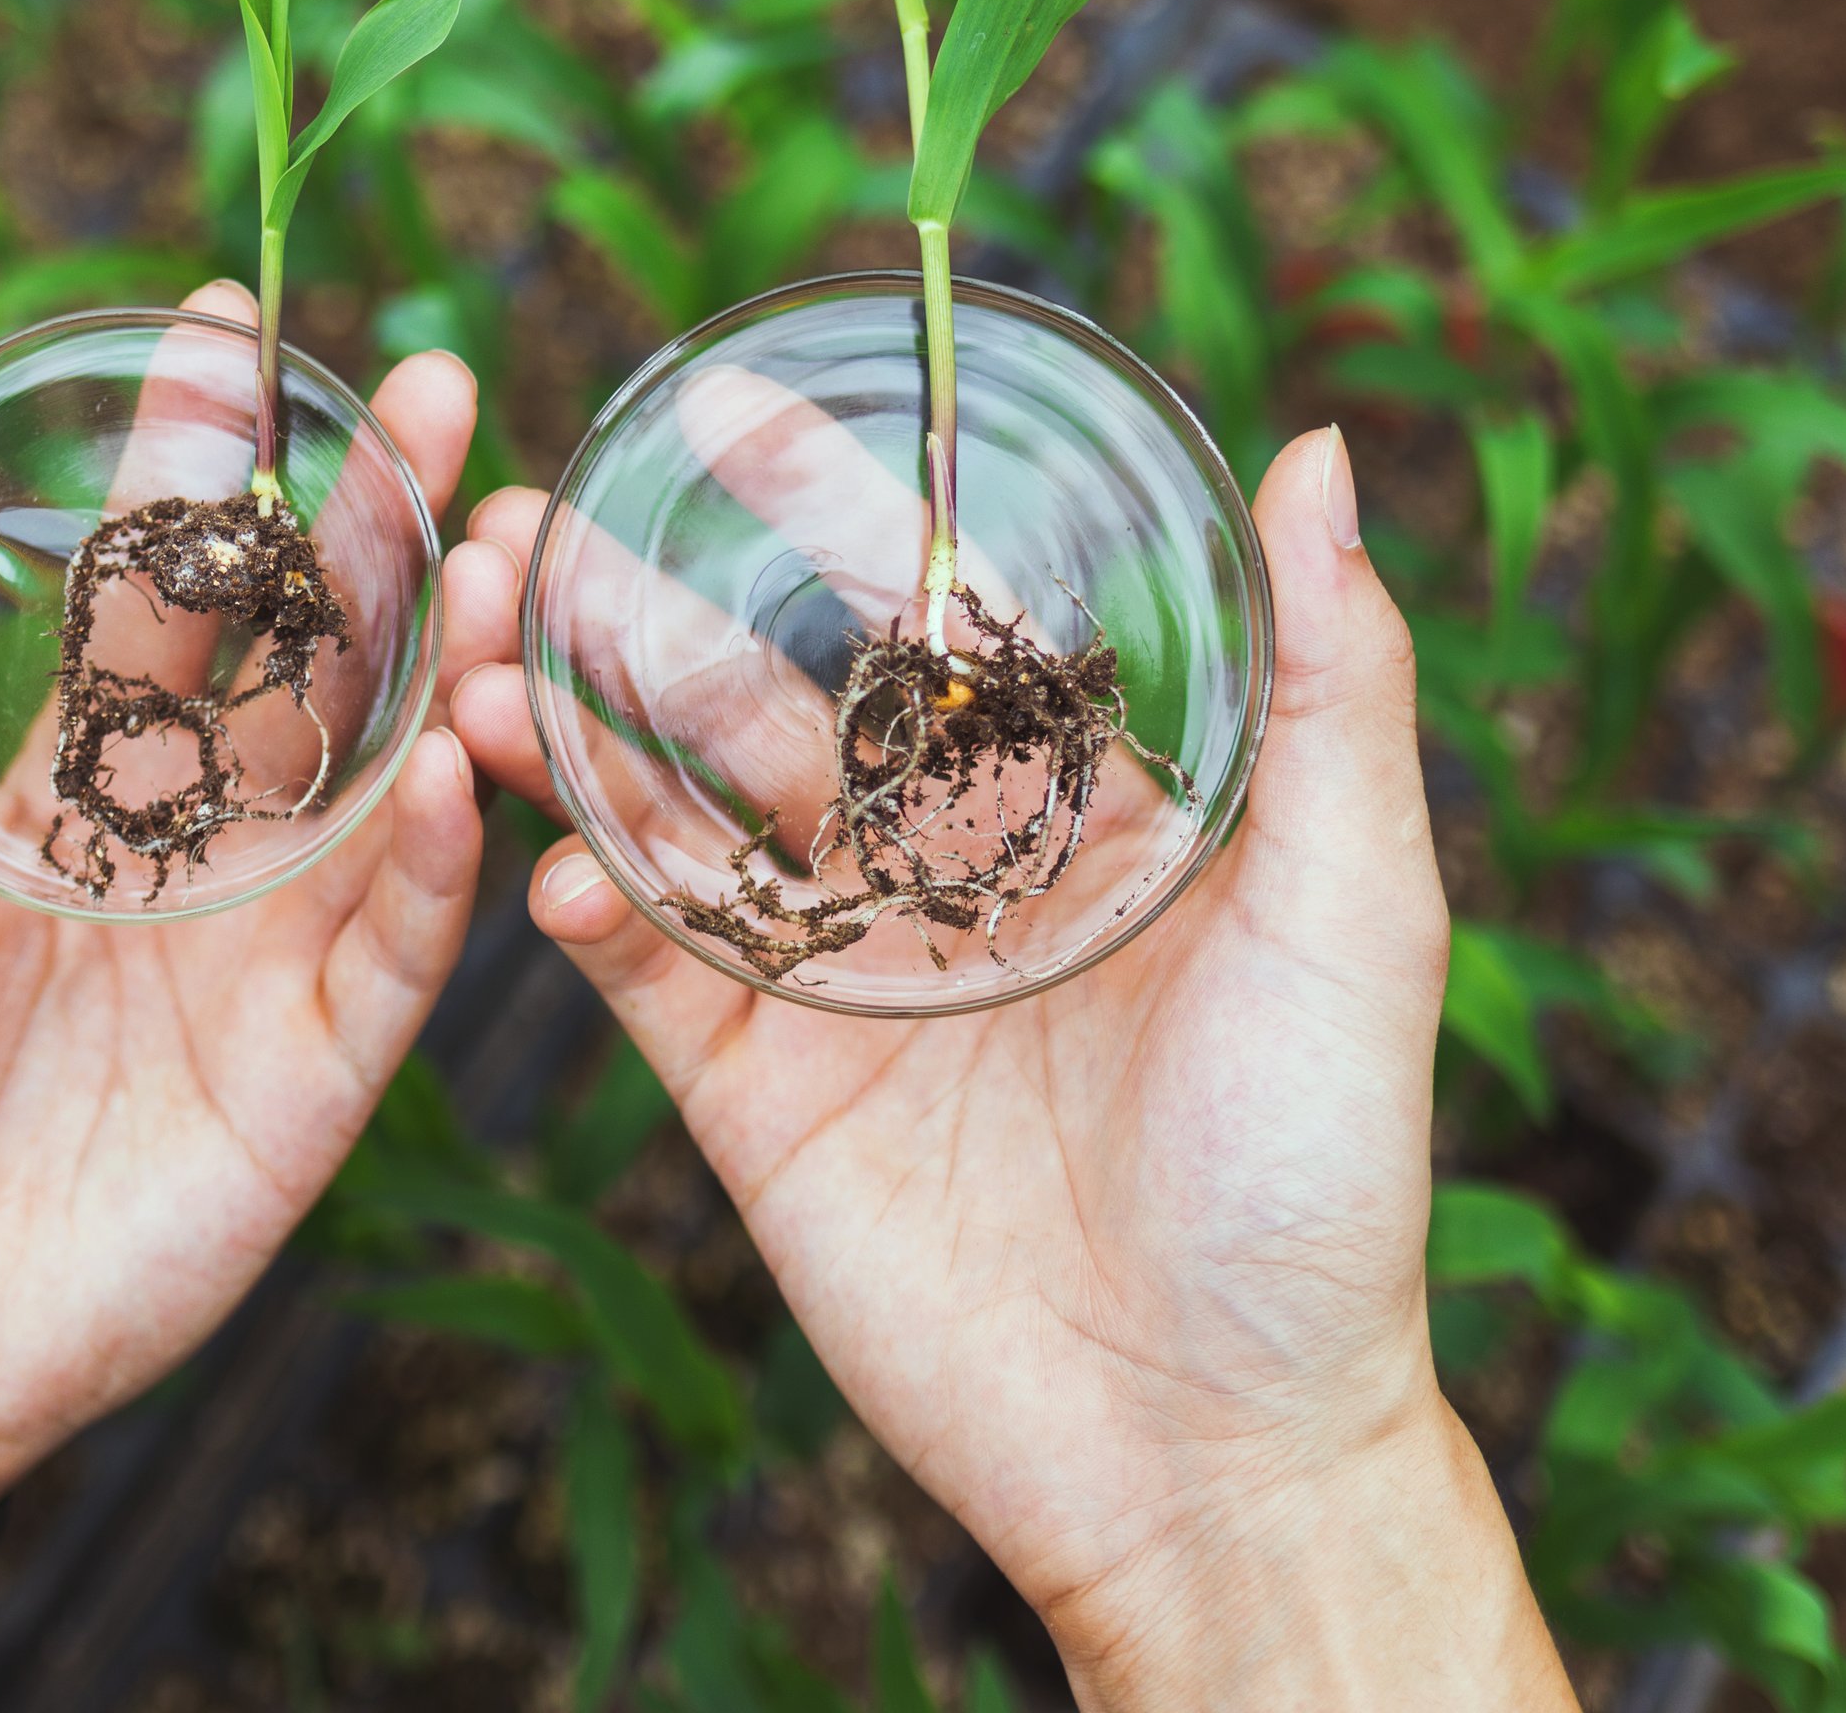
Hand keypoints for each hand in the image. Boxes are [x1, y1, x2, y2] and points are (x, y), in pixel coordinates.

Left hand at [0, 283, 510, 1511]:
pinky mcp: (316, 1068)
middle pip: (309, 643)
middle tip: (444, 384)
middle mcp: (192, 832)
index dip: (196, 450)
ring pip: (388, 771)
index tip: (233, 320)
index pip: (151, 578)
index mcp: (68, 771)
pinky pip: (403, 949)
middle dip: (378, 511)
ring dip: (448, 658)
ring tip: (493, 542)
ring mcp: (267, 943)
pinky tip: (465, 765)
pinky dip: (440, 858)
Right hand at [448, 424, 1572, 1708]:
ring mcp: (841, 986)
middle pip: (773, 697)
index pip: (937, 618)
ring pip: (681, 817)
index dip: (837, 504)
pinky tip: (546, 847)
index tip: (738, 395)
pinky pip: (649, 976)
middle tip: (540, 506)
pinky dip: (589, 904)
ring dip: (581, 724)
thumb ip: (1331, 686)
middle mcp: (944, 877)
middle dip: (657, 600)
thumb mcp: (1354, 911)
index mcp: (1077, 812)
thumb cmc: (1321, 1181)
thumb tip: (1320, 450)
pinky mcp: (760, 1101)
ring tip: (492, 640)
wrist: (1213, 1451)